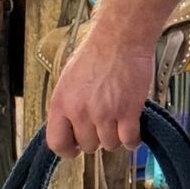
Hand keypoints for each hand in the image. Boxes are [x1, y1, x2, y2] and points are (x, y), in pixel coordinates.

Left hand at [45, 18, 155, 156]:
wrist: (120, 39)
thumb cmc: (96, 55)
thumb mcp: (68, 82)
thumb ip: (67, 107)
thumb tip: (70, 129)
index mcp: (61, 104)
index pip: (56, 143)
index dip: (67, 149)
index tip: (75, 148)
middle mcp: (79, 112)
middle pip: (88, 146)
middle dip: (96, 138)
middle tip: (104, 123)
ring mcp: (104, 113)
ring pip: (109, 145)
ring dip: (116, 137)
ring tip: (119, 120)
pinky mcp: (127, 112)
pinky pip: (129, 140)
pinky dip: (133, 139)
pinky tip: (133, 129)